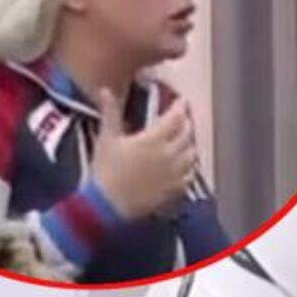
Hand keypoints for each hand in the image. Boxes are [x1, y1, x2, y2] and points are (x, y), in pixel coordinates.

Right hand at [90, 88, 198, 220]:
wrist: (107, 205)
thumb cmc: (105, 170)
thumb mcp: (106, 138)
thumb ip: (110, 113)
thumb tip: (106, 90)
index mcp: (154, 139)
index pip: (175, 118)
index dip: (180, 107)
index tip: (181, 101)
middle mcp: (169, 154)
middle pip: (187, 133)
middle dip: (186, 123)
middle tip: (183, 118)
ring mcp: (174, 173)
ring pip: (192, 153)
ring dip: (190, 143)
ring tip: (186, 139)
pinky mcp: (175, 189)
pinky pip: (190, 175)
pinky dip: (190, 165)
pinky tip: (186, 164)